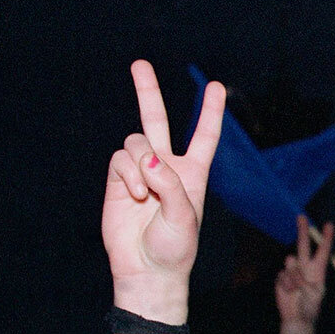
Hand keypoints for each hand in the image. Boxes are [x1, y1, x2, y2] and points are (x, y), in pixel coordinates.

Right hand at [102, 60, 223, 321]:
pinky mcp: (118, 180)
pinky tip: (135, 195)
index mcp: (193, 174)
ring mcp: (140, 172)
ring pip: (135, 142)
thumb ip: (170, 183)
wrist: (147, 269)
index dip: (209, 112)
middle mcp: (166, 167)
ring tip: (145, 195)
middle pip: (156, 121)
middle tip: (139, 64)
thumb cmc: (175, 248)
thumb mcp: (185, 217)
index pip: (203, 137)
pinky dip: (128, 175)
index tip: (216, 86)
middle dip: (147, 92)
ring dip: (141, 164)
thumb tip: (147, 157)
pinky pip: (120, 160)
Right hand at [276, 215, 331, 333]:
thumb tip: (292, 269)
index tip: (329, 225)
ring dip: (293, 277)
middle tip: (302, 216)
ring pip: (290, 263)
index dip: (326, 238)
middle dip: (302, 231)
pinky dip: (286, 285)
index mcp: (318, 270)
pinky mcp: (282, 277)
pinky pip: (282, 275)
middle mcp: (306, 267)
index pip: (323, 251)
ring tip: (297, 291)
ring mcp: (293, 271)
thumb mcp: (314, 296)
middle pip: (303, 245)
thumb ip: (305, 281)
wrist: (296, 319)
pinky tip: (289, 293)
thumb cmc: (310, 308)